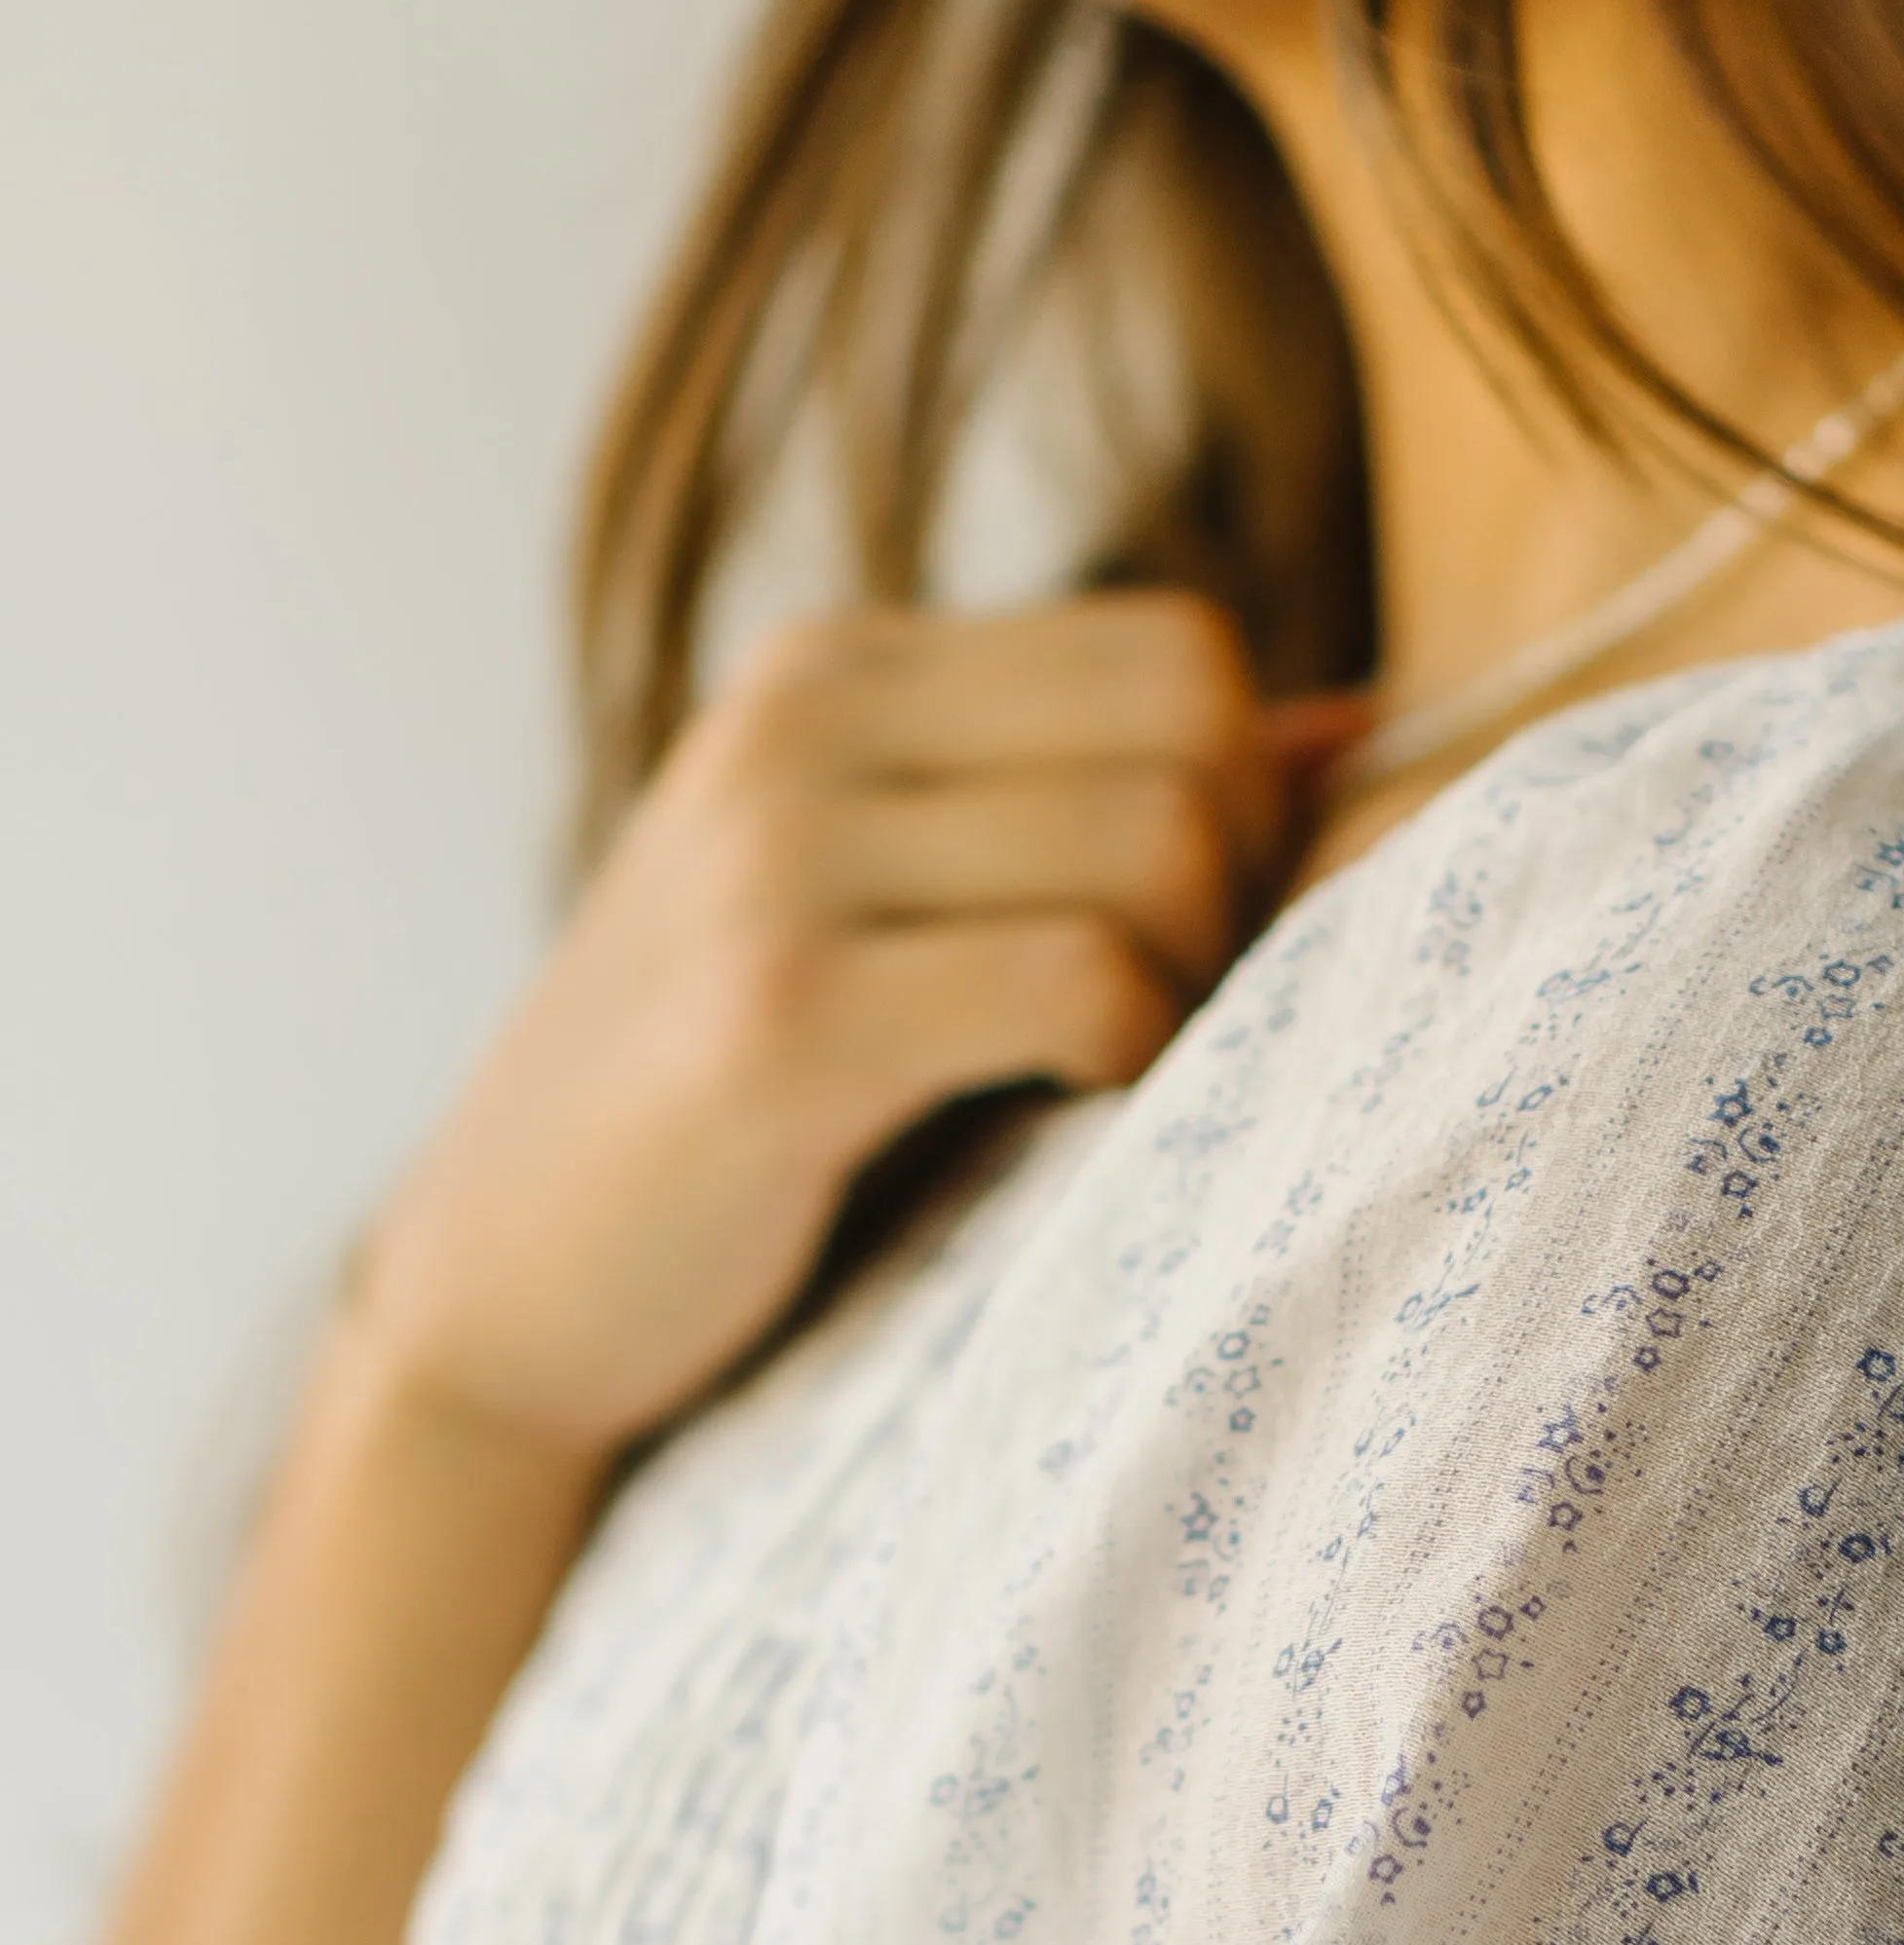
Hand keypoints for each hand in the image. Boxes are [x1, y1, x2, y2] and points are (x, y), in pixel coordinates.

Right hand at [350, 592, 1307, 1460]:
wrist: (504, 1293)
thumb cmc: (734, 1113)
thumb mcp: (885, 902)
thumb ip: (1085, 798)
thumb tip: (1358, 725)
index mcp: (831, 673)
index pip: (1177, 650)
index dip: (1248, 801)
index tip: (1191, 941)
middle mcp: (797, 724)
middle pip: (1193, 730)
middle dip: (1244, 891)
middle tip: (1174, 1022)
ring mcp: (777, 858)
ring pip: (1160, 845)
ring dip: (1190, 987)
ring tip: (1114, 1076)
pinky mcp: (782, 1016)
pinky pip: (1081, 982)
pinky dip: (1129, 1061)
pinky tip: (1061, 1117)